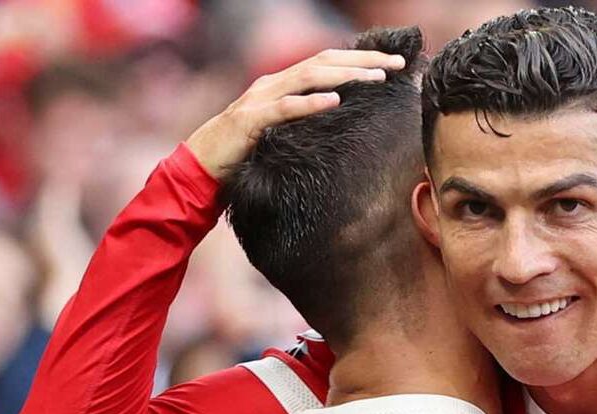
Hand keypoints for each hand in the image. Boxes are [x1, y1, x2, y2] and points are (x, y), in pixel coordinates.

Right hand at [185, 49, 405, 177]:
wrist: (199, 171)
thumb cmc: (243, 156)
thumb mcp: (281, 135)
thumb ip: (304, 122)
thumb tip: (339, 120)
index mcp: (280, 85)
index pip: (326, 63)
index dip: (359, 59)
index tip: (393, 64)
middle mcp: (271, 84)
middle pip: (323, 62)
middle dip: (363, 60)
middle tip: (397, 64)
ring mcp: (259, 100)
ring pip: (308, 77)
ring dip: (345, 75)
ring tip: (377, 77)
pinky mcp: (249, 122)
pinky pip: (284, 109)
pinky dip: (310, 103)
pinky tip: (335, 101)